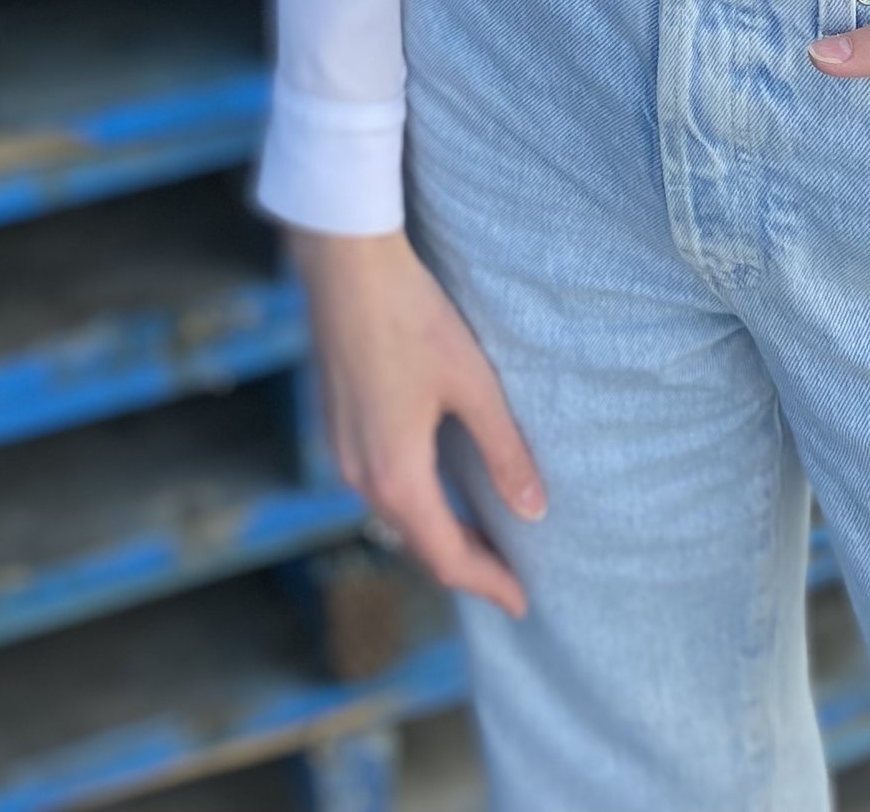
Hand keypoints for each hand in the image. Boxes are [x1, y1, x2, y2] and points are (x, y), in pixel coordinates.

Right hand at [287, 224, 545, 616]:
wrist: (344, 266)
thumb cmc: (412, 317)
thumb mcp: (472, 384)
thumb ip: (503, 451)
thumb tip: (534, 511)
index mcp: (397, 476)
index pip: (447, 557)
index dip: (487, 584)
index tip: (523, 603)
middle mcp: (361, 477)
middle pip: (418, 545)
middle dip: (465, 566)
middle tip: (509, 577)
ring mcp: (341, 453)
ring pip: (395, 517)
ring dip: (437, 535)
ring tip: (480, 538)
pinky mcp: (335, 427)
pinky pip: (378, 489)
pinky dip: (414, 505)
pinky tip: (437, 489)